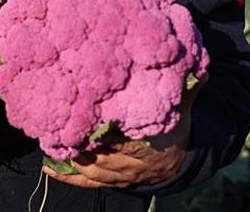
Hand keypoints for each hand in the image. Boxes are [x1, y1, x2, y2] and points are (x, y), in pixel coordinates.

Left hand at [43, 76, 205, 188]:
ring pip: (93, 169)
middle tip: (60, 126)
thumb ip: (187, 88)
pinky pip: (88, 182)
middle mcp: (134, 163)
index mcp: (150, 144)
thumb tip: (200, 68)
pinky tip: (49, 167)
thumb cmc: (175, 125)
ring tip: (52, 141)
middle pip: (103, 156)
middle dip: (82, 143)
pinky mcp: (111, 180)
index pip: (125, 141)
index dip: (106, 133)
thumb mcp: (183, 106)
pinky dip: (69, 176)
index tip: (88, 118)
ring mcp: (121, 174)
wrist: (180, 157)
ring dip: (73, 158)